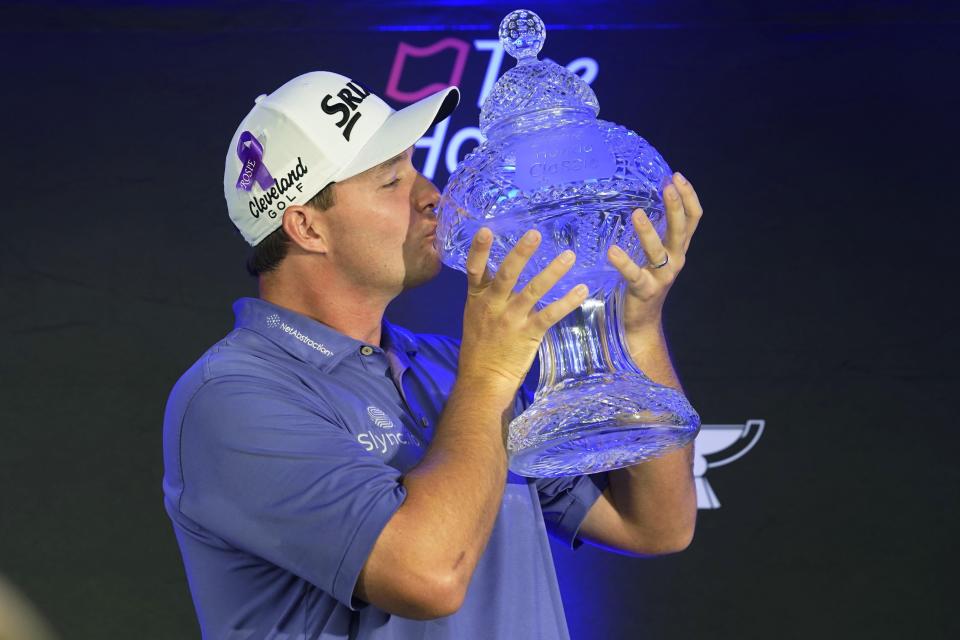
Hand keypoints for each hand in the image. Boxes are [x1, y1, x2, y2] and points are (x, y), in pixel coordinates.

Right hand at [458, 227, 588, 394]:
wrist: (482, 380)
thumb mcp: (475, 316)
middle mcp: (493, 305)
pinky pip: (550, 314)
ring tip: (569, 256)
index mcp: (478, 298)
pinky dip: (567, 302)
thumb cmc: (479, 347)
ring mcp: (511, 320)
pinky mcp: (528, 334)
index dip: (479, 250)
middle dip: (521, 253)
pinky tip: (581, 290)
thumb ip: (487, 294)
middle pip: (507, 274)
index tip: (486, 230)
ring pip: (533, 291)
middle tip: (535, 234)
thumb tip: (500, 272)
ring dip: (552, 272)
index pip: (474, 270)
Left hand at [607, 171, 703, 332]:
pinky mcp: (644, 289)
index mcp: (679, 248)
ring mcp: (662, 276)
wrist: (641, 321)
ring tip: (636, 213)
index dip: (688, 196)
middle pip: (681, 229)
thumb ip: (656, 232)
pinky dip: (623, 262)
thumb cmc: (645, 280)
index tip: (676, 176)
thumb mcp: (655, 253)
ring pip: (659, 250)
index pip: (693, 218)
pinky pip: (634, 274)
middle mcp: (675, 260)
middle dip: (675, 207)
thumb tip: (643, 198)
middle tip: (667, 186)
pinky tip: (612, 251)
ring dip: (648, 231)